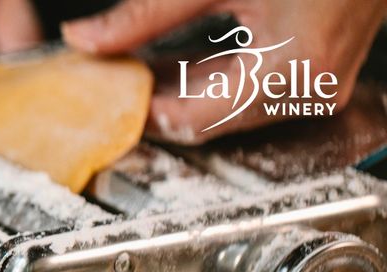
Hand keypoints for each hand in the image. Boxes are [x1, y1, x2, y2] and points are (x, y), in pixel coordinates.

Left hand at [62, 0, 386, 144]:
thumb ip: (146, 15)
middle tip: (113, 86)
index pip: (195, 118)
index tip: (107, 99)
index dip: (144, 113)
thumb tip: (90, 38)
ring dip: (180, 94)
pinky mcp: (316, 74)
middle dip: (157, 104)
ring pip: (229, 111)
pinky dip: (210, 82)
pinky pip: (250, 94)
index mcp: (292, 66)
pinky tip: (173, 67)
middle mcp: (310, 88)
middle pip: (210, 120)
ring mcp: (317, 85)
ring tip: (134, 74)